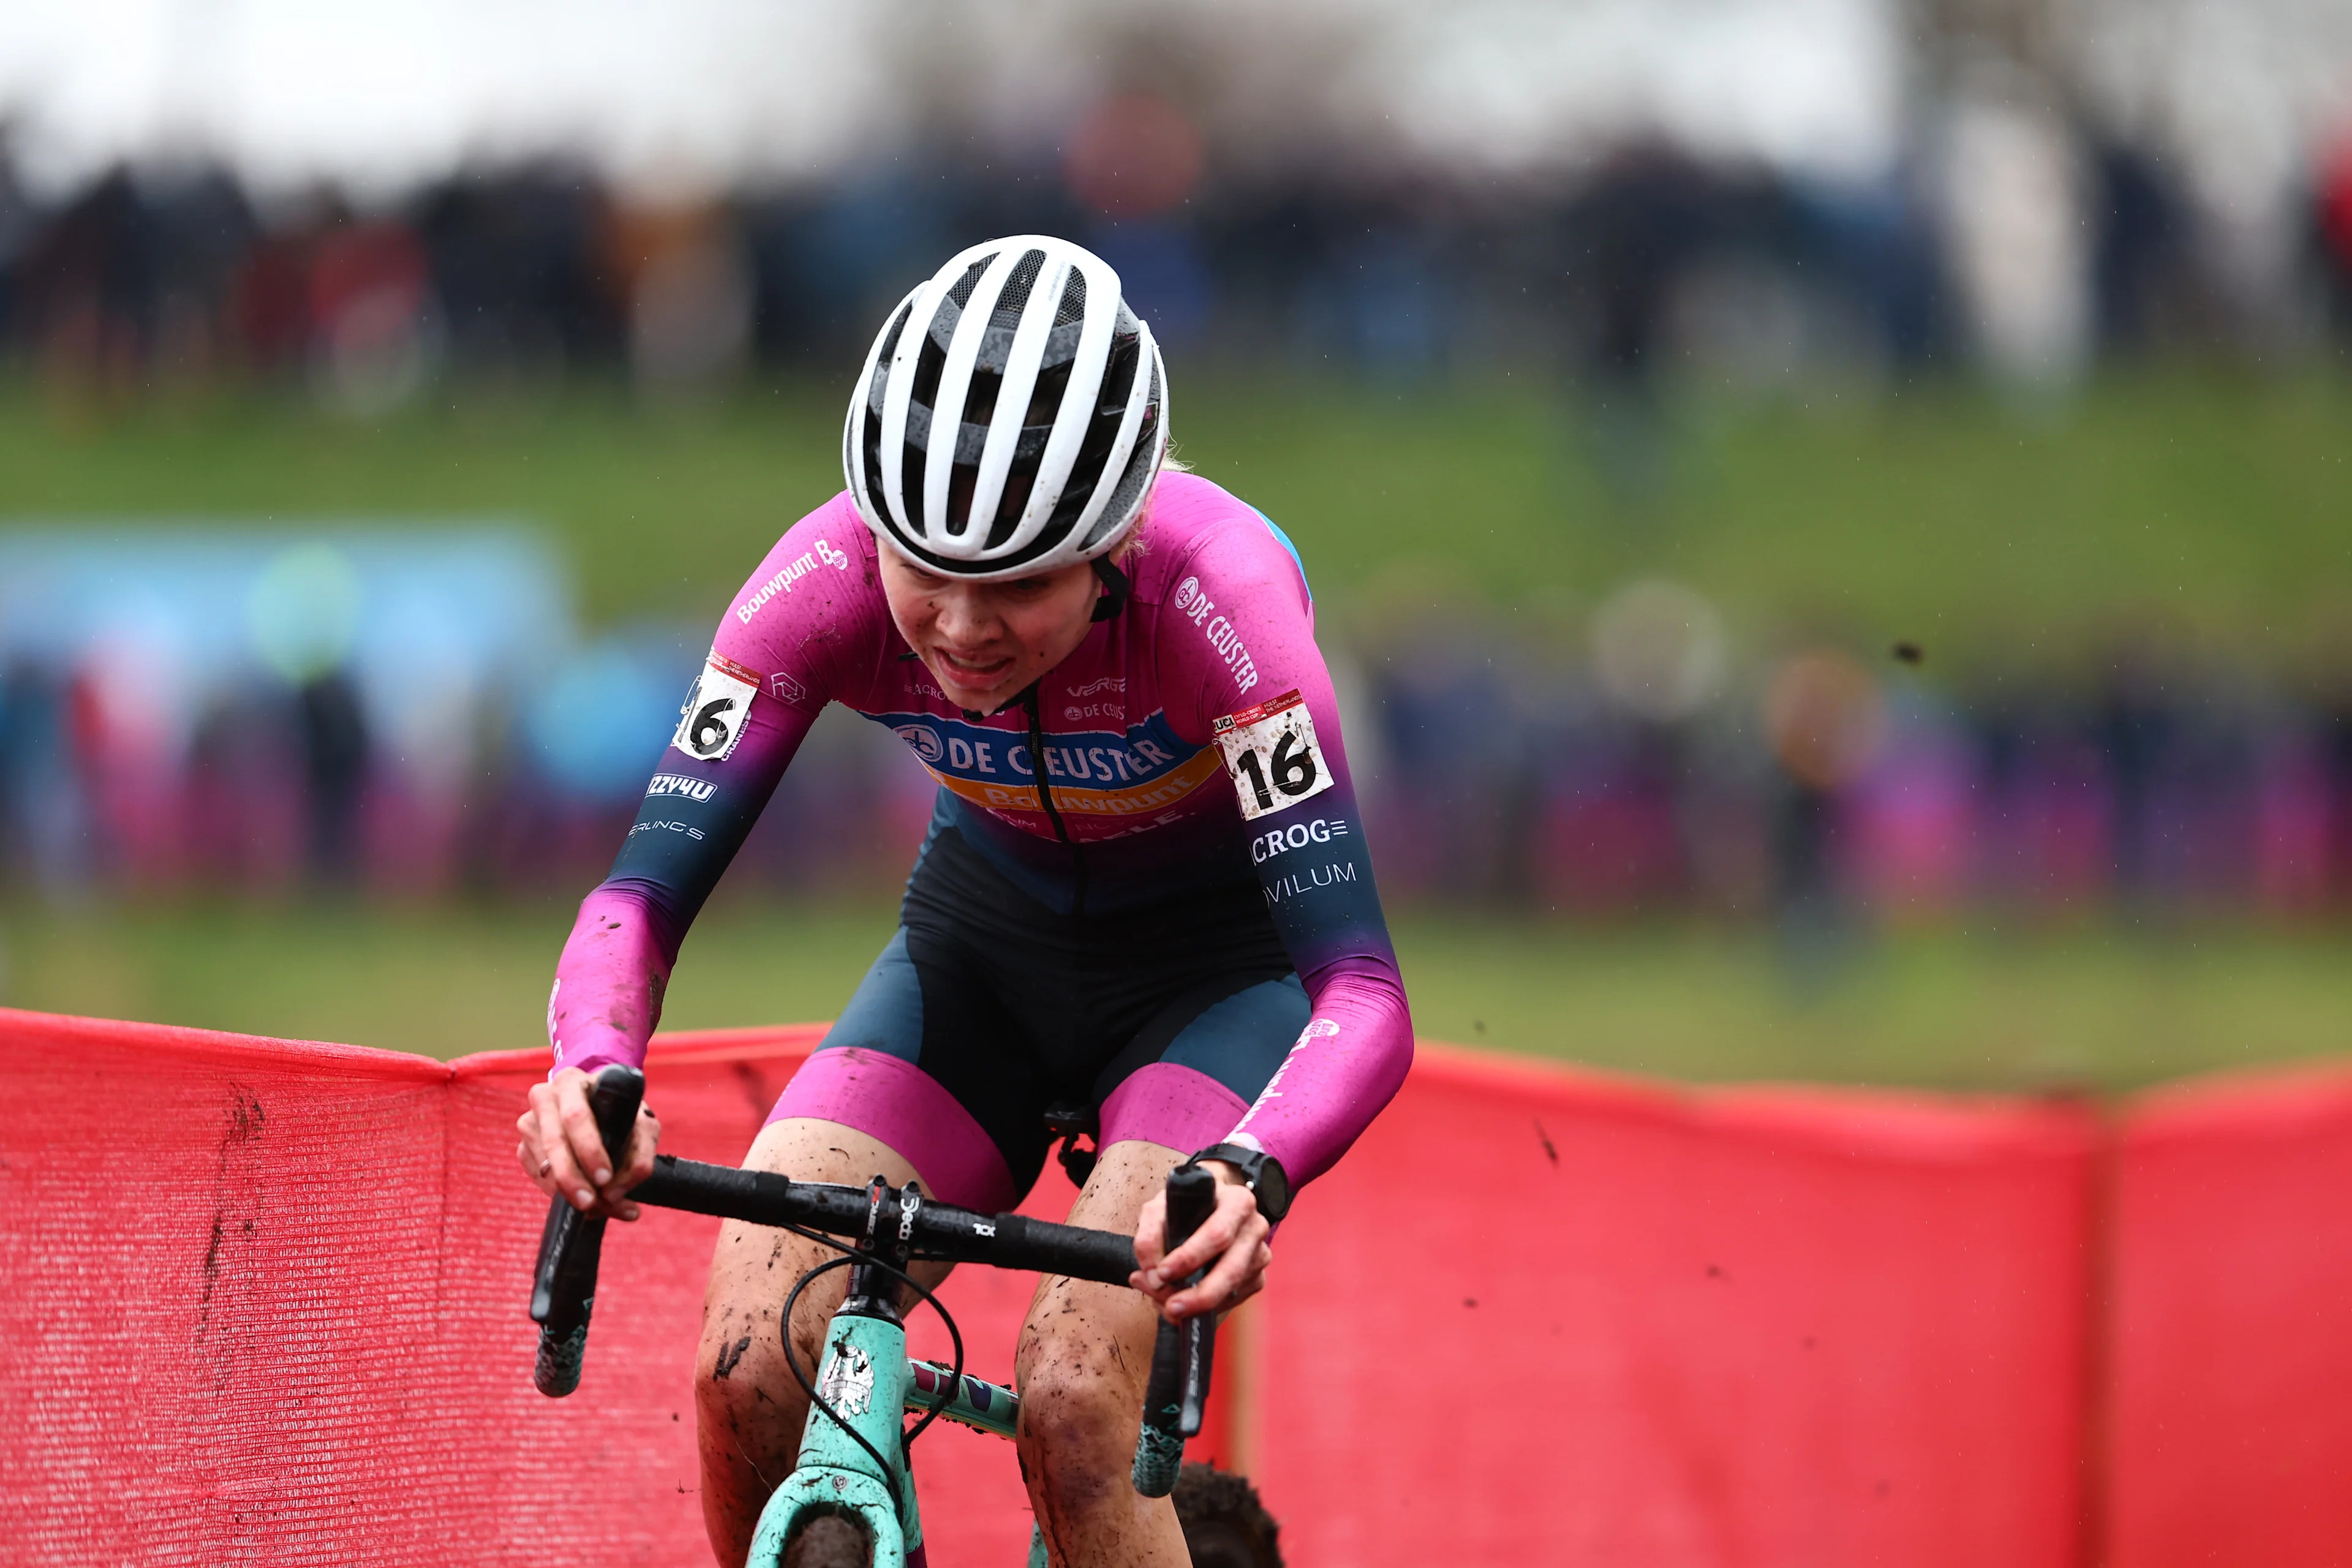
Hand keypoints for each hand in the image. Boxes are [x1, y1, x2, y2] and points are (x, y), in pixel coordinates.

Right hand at [515, 1066, 660, 1220]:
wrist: (598, 1109)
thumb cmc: (621, 1115)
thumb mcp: (642, 1127)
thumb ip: (640, 1158)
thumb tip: (613, 1193)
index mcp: (572, 1081)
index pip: (576, 1117)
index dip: (589, 1149)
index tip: (606, 1178)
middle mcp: (544, 1097)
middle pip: (554, 1141)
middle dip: (573, 1178)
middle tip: (592, 1204)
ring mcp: (529, 1122)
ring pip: (543, 1165)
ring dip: (569, 1193)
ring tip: (599, 1207)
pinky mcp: (523, 1147)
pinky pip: (538, 1177)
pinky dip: (559, 1194)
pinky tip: (581, 1199)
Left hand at [1129, 1161, 1271, 1322]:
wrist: (1208, 1209)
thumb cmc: (1187, 1208)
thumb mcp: (1161, 1209)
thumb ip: (1149, 1238)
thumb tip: (1152, 1277)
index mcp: (1237, 1202)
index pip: (1218, 1234)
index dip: (1190, 1257)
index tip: (1163, 1273)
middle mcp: (1255, 1228)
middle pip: (1231, 1271)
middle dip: (1198, 1295)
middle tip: (1171, 1307)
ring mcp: (1259, 1255)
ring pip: (1231, 1291)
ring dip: (1197, 1306)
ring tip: (1167, 1305)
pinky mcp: (1256, 1278)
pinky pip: (1232, 1301)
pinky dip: (1205, 1309)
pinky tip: (1185, 1301)